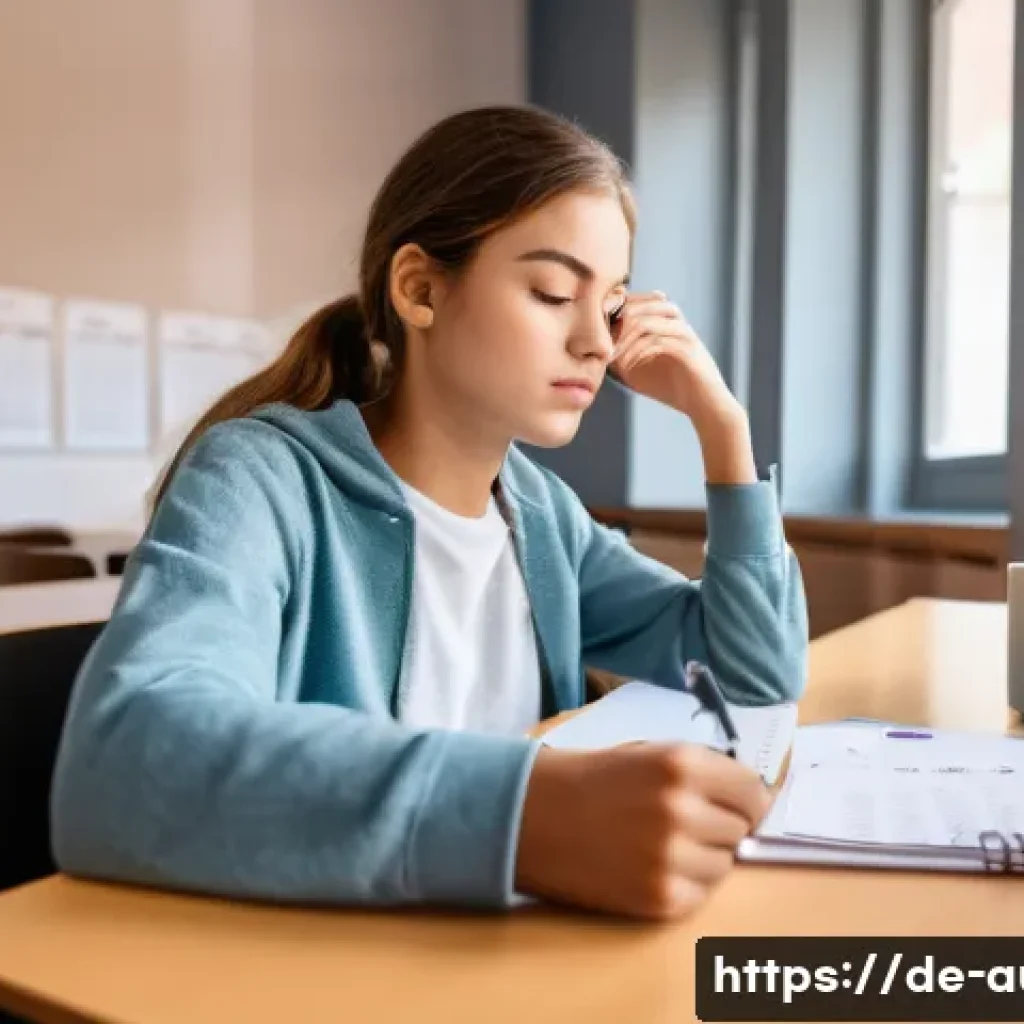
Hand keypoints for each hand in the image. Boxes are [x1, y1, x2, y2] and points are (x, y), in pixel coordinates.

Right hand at [514, 743, 771, 919]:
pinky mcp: (659, 898)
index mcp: (682, 764)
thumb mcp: (650, 755)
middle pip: (741, 830)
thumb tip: (755, 802)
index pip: (755, 793)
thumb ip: (702, 775)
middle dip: (721, 827)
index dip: (748, 801)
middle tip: (685, 823)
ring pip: (724, 865)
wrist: (531, 815)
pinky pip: (699, 894)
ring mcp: (671, 858)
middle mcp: (682, 810)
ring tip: (661, 845)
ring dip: (704, 857)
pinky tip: (649, 866)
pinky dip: (683, 884)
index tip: (738, 806)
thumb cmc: (592, 779)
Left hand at [608, 291, 756, 483]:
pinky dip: (637, 350)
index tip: (593, 336)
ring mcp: (682, 330)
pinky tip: (626, 364)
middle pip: (637, 304)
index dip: (610, 315)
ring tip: (610, 356)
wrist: (703, 404)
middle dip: (613, 324)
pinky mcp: (688, 346)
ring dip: (623, 338)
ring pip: (645, 319)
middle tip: (598, 344)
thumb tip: (592, 351)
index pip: (632, 301)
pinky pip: (657, 339)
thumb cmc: (670, 386)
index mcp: (661, 319)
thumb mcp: (636, 369)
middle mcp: (673, 319)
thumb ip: (618, 355)